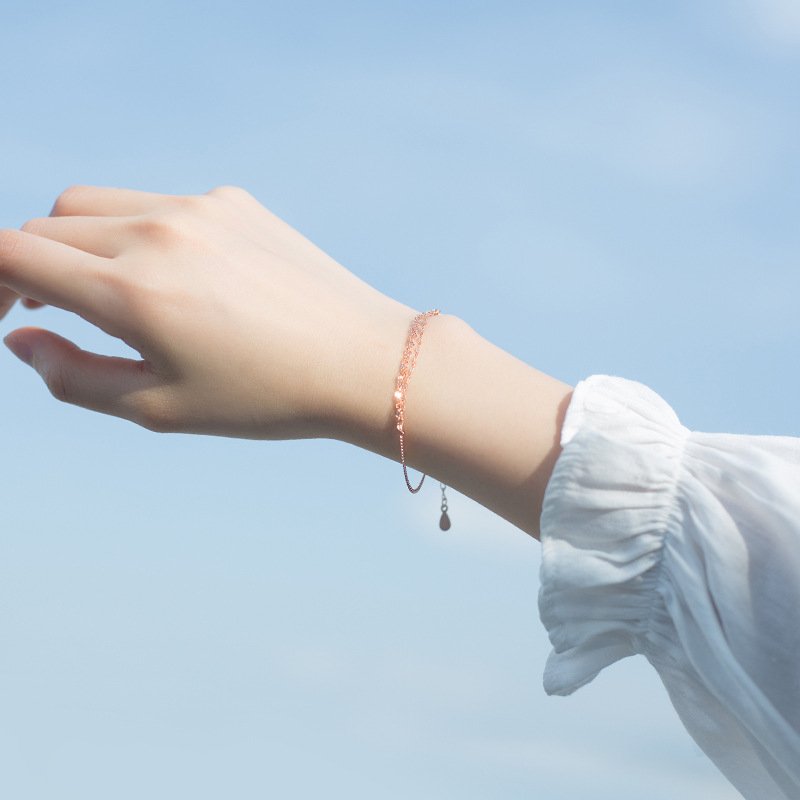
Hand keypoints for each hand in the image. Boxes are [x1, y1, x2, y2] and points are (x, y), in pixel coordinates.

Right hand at [0, 185, 417, 439]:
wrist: (362, 360)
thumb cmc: (265, 397)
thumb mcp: (161, 408)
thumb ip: (74, 377)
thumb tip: (20, 340)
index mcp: (133, 289)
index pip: (12, 255)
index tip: (9, 317)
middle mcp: (159, 231)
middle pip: (49, 224)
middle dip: (33, 266)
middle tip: (53, 312)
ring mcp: (199, 207)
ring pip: (99, 204)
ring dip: (83, 242)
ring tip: (111, 293)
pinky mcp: (233, 200)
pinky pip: (159, 203)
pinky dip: (142, 233)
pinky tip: (180, 278)